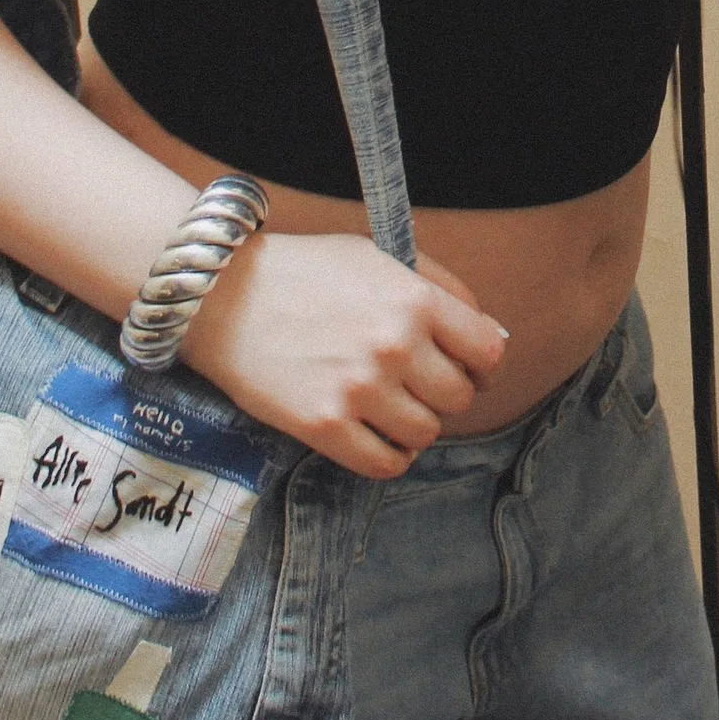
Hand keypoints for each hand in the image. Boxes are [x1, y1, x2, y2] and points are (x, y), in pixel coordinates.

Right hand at [182, 233, 509, 478]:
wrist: (225, 296)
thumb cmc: (308, 273)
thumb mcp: (380, 256)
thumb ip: (441, 291)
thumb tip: (493, 338)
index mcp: (414, 299)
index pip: (488, 351)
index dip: (481, 363)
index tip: (464, 366)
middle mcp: (393, 345)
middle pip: (459, 397)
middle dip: (445, 394)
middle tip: (417, 385)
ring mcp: (359, 389)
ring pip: (425, 433)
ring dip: (414, 424)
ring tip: (389, 406)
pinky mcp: (324, 426)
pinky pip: (386, 463)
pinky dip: (389, 454)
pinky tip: (375, 434)